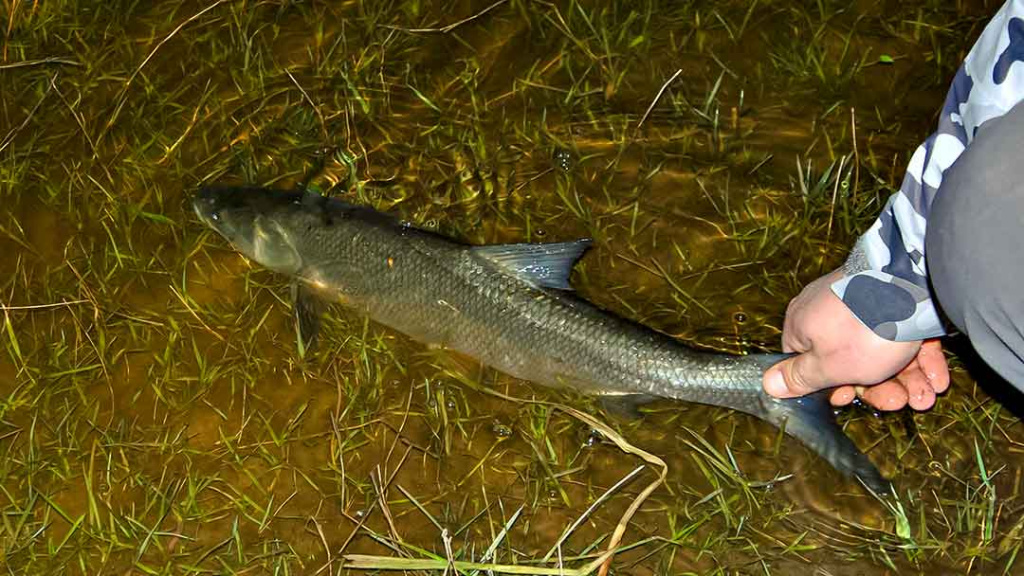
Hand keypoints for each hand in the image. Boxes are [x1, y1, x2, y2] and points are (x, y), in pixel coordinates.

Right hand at [762, 270, 949, 410]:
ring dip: (905, 379)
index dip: (830, 386)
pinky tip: (936, 378)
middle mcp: (830, 311)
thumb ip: (799, 378)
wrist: (910, 288)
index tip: (848, 399)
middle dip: (878, 388)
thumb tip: (768, 384)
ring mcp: (864, 303)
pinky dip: (919, 358)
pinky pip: (903, 334)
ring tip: (926, 397)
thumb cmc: (861, 330)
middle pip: (850, 360)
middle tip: (900, 402)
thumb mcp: (827, 366)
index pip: (808, 362)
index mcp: (804, 325)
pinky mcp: (897, 301)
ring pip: (881, 350)